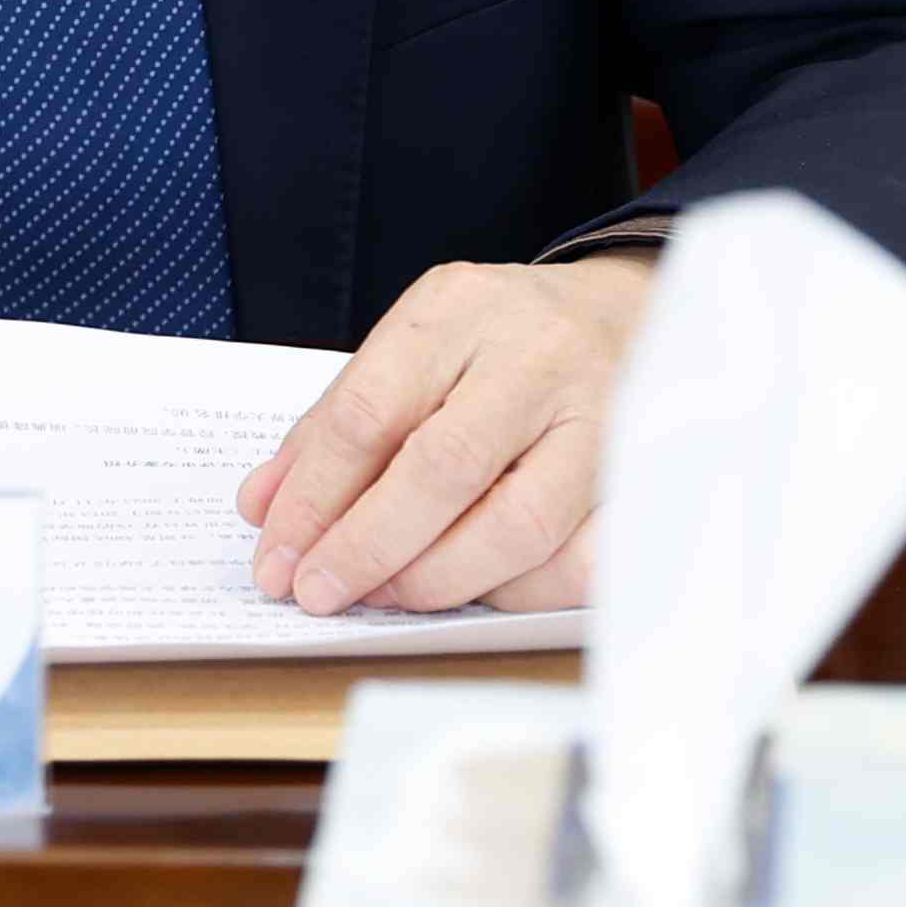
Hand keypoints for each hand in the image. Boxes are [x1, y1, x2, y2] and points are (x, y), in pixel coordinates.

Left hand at [233, 252, 655, 618]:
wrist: (631, 311)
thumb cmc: (503, 340)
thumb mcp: (415, 344)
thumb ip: (337, 422)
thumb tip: (262, 509)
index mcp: (459, 310)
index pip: (370, 411)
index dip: (314, 496)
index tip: (276, 556)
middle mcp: (535, 356)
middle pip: (442, 468)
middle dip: (366, 546)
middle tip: (317, 592)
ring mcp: (601, 416)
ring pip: (518, 525)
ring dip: (437, 579)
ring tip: (384, 596)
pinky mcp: (643, 475)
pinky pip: (579, 561)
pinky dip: (516, 593)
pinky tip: (473, 592)